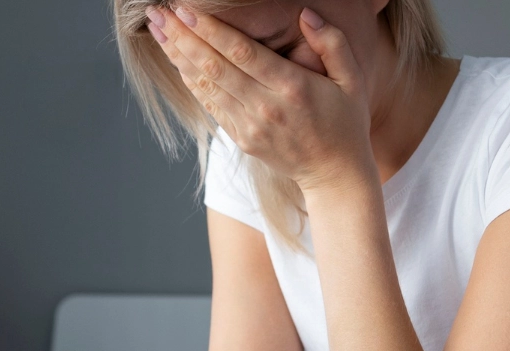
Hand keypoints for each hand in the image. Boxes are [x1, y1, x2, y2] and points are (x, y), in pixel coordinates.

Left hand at [148, 6, 377, 193]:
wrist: (335, 174)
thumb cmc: (345, 122)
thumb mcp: (351, 80)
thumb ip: (332, 43)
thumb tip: (305, 15)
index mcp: (293, 88)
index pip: (242, 53)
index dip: (210, 30)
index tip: (185, 9)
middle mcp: (266, 108)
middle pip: (215, 67)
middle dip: (182, 37)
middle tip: (158, 13)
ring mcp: (250, 127)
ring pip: (206, 86)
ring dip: (178, 56)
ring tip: (157, 31)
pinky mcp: (241, 139)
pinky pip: (210, 105)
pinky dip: (191, 81)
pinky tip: (176, 60)